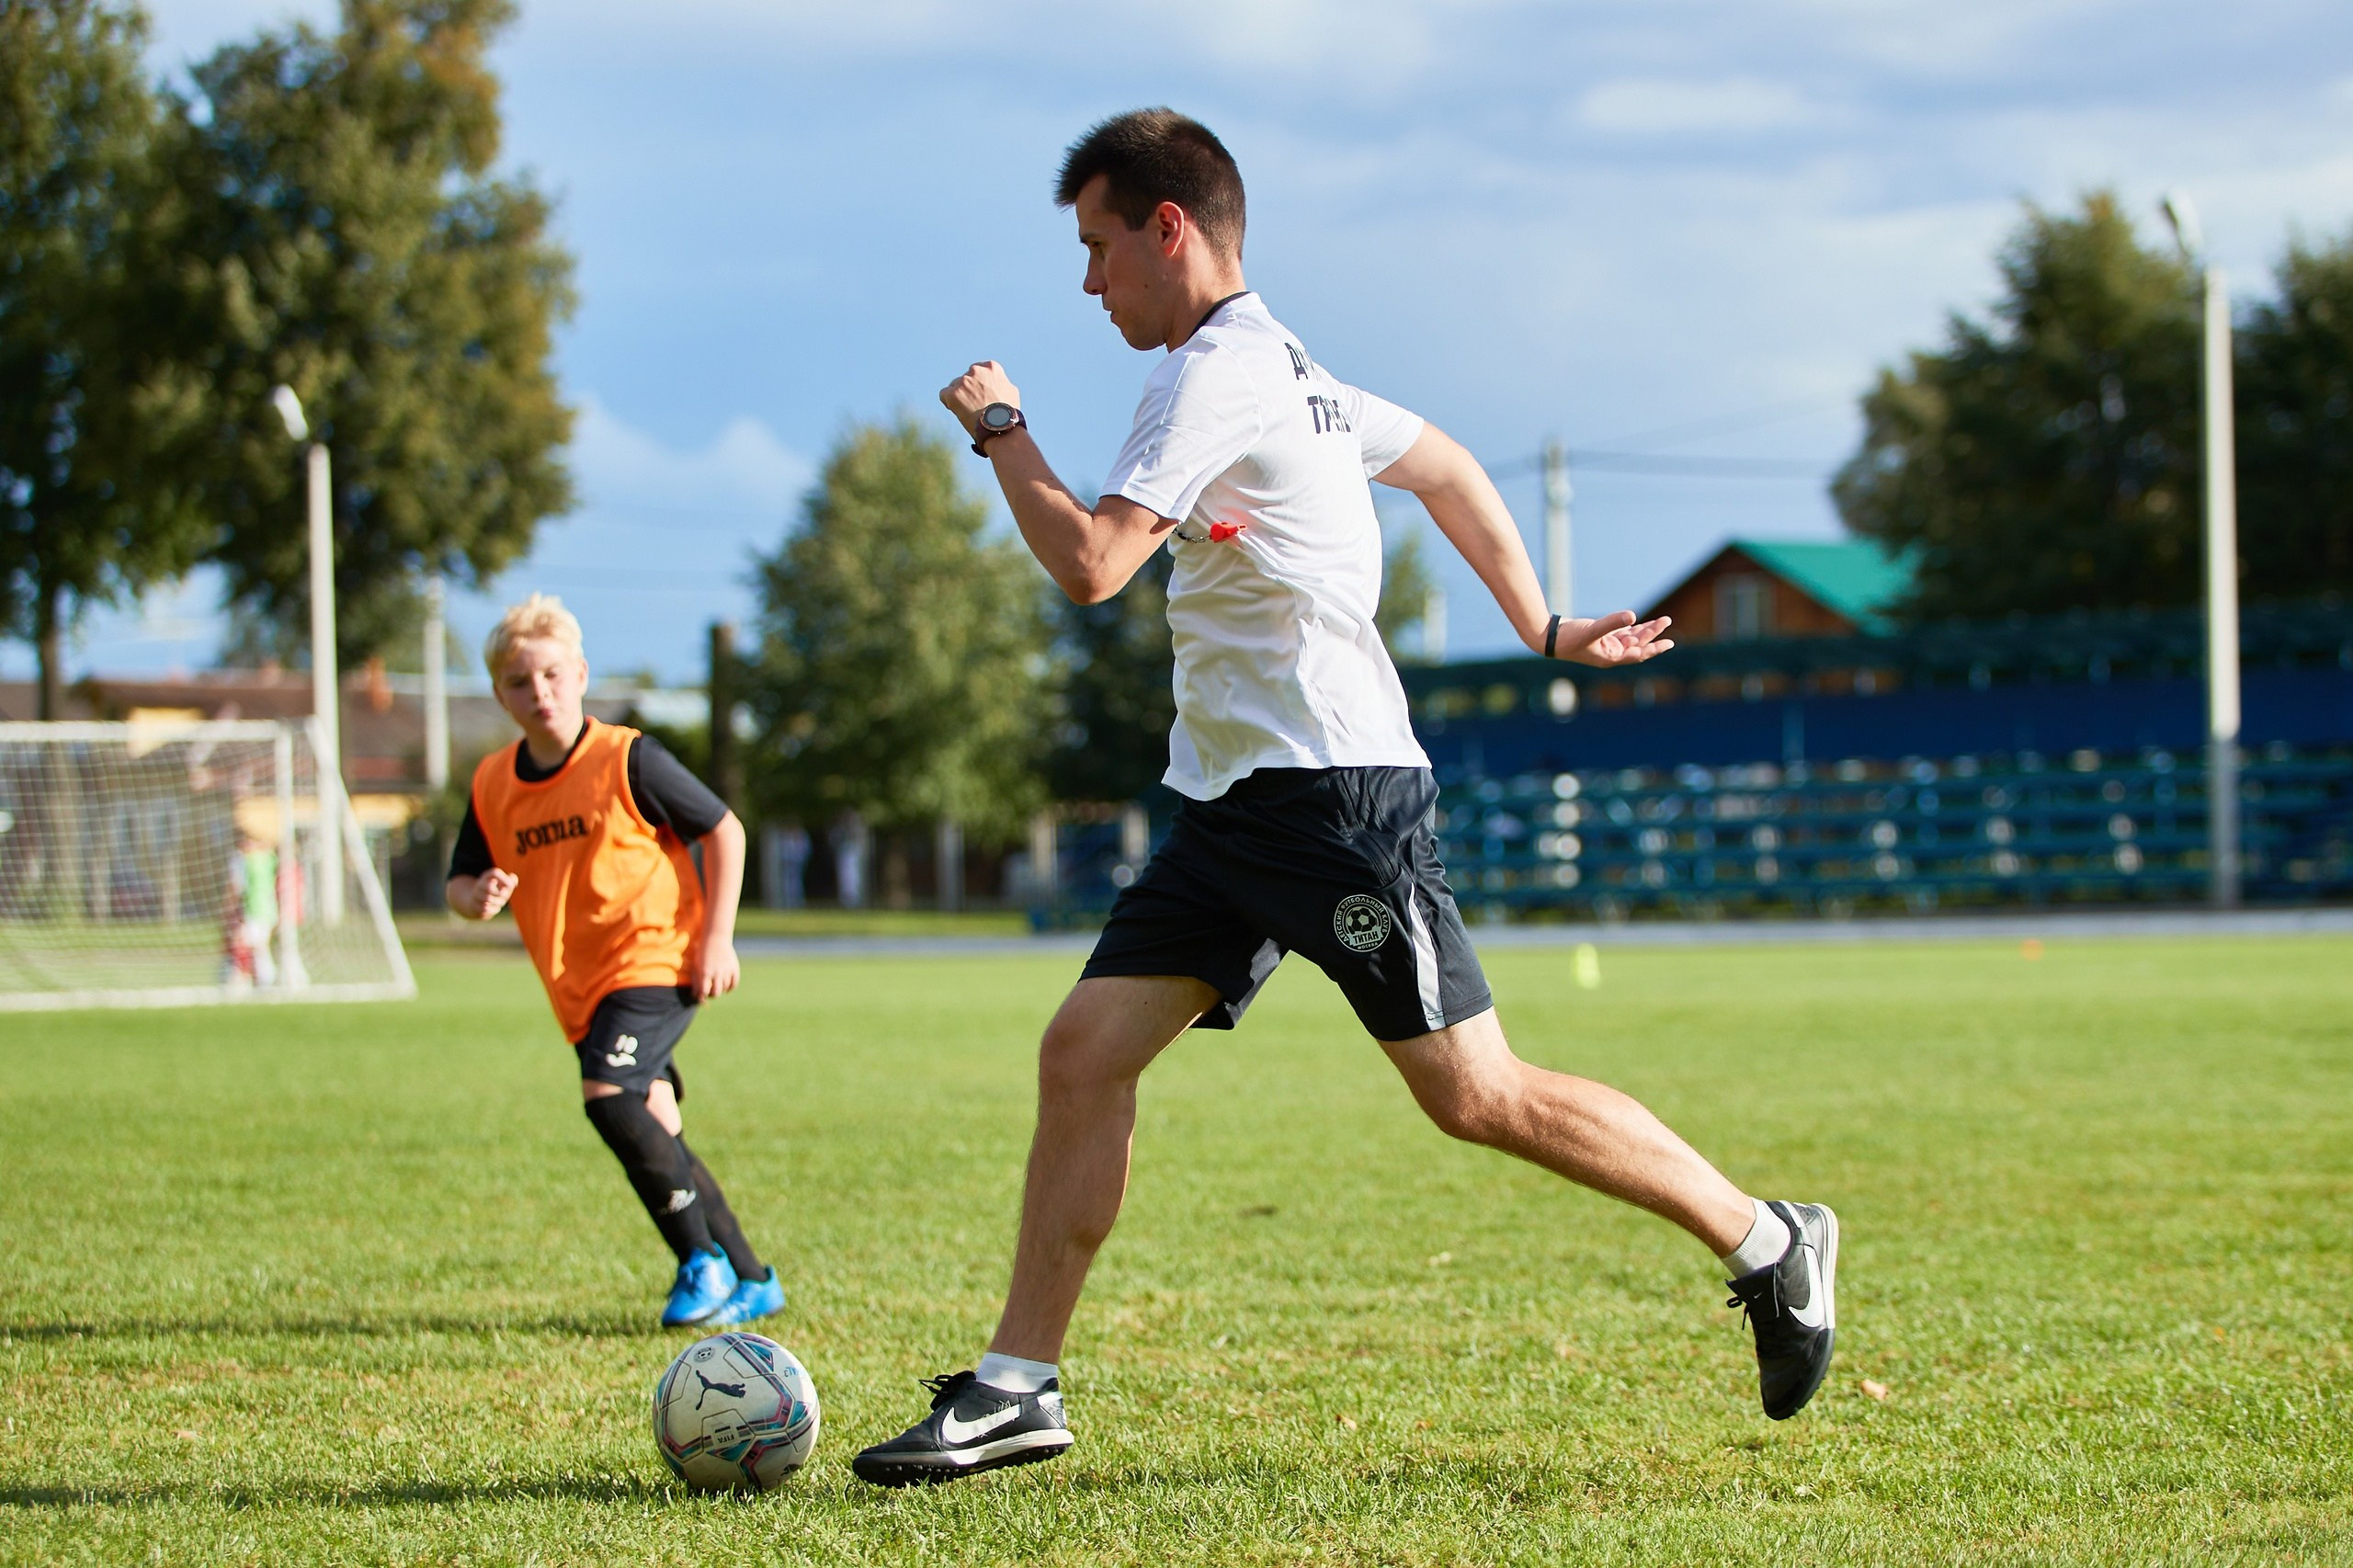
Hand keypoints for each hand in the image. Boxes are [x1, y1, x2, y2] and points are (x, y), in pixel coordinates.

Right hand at [461, 868, 517, 918]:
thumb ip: (511, 880)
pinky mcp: (474, 906)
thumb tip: (513, 883)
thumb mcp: (504, 885)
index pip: (495, 872)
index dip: (505, 879)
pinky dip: (494, 909)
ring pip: (488, 898)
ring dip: (499, 902)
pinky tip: (496, 908)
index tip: (511, 886)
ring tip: (501, 902)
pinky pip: (485, 909)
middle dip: (501, 893)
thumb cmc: (496, 892)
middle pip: (489, 886)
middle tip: (504, 895)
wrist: (478, 903)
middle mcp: (480, 884)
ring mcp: (476, 895)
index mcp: (488, 876)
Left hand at [691, 938, 740, 1000]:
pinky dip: (730, 987)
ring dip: (720, 989)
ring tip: (716, 985)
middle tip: (709, 991)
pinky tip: (726, 986)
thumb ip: (696, 981)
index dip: (702, 997)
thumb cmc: (703, 952)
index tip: (700, 997)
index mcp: (705, 972)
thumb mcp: (697, 965)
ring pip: (724, 988)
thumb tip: (695, 996)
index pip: (704, 992)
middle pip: (716, 993)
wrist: (716, 938)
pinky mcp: (734, 968)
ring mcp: (727, 970)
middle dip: (711, 995)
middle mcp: (717, 973)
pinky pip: (734, 983)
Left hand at [939, 361, 1019, 436]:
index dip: (978, 384)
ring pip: (954, 387)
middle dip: (968, 390)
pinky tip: (960, 412)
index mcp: (991, 367)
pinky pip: (944, 395)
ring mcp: (963, 381)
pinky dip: (949, 403)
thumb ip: (1000, 382)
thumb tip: (996, 382)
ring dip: (959, 397)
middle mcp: (976, 370)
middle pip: (965, 378)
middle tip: (974, 405)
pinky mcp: (953, 393)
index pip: (978, 371)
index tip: (980, 395)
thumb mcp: (1010, 391)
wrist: (1000, 427)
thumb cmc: (1008, 413)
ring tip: (970, 412)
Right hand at [1547, 611, 1674, 666]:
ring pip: (1631, 638)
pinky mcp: (1599, 637)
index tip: (1668, 643)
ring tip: (1662, 621)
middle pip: (1638, 645)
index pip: (1637, 654)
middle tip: (1667, 622)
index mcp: (1610, 658)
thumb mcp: (1592, 630)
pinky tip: (1640, 623)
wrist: (1548, 637)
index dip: (1653, 648)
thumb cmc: (1569, 638)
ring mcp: (1605, 645)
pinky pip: (1621, 633)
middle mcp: (1610, 654)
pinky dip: (1631, 628)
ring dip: (1645, 630)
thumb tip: (1634, 616)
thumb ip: (1613, 622)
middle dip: (1653, 635)